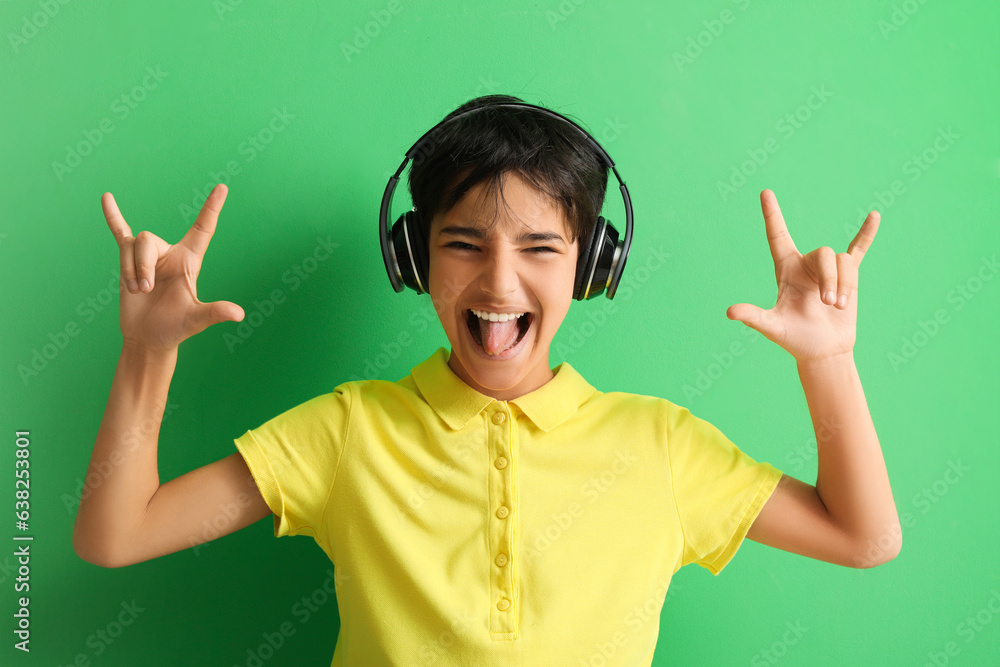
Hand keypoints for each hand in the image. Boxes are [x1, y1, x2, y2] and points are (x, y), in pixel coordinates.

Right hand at [102, 184, 244, 352]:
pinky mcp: (128, 262)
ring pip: (131, 245)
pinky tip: (106, 198)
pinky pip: (120, 234)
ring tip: (138, 292)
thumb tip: (239, 315)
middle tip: (146, 290)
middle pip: (147, 240)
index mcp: (189, 261)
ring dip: (129, 270)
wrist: (147, 338)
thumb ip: (215, 313)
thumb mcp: (196, 320)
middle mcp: (170, 254)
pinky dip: (113, 217)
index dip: (212, 208)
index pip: (203, 229)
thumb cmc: (174, 329)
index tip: (222, 187)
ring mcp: (148, 257)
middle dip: (141, 266)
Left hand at [726, 189, 878, 362]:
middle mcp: (805, 265)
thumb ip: (753, 317)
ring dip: (844, 285)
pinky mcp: (848, 277)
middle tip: (829, 305)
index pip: (777, 236)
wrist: (822, 351)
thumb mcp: (772, 327)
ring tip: (838, 307)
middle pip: (823, 254)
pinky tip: (874, 216)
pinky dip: (866, 234)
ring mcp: (828, 270)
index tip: (765, 192)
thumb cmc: (794, 338)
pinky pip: (858, 250)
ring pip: (842, 262)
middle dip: (830, 279)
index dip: (771, 214)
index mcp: (785, 270)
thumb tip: (730, 312)